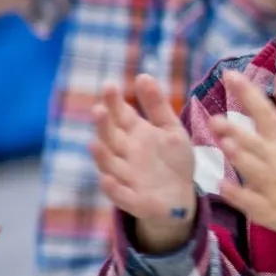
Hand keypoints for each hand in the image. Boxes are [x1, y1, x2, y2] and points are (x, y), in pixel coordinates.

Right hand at [93, 74, 197, 251]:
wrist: (180, 197)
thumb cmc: (172, 160)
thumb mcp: (170, 129)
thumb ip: (157, 106)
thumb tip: (142, 75)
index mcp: (135, 135)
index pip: (120, 115)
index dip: (114, 102)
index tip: (109, 85)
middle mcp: (125, 154)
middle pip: (110, 138)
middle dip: (103, 125)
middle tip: (100, 109)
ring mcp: (126, 177)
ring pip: (109, 165)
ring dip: (102, 155)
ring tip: (95, 143)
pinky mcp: (133, 200)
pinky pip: (120, 195)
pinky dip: (113, 188)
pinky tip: (108, 179)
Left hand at [211, 72, 275, 262]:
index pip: (265, 111)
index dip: (248, 93)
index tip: (230, 74)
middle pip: (255, 141)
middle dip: (237, 131)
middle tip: (215, 120)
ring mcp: (271, 185)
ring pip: (252, 169)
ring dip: (239, 157)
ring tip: (225, 144)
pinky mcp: (266, 208)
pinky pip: (249, 201)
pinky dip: (236, 194)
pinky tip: (222, 185)